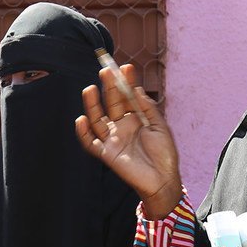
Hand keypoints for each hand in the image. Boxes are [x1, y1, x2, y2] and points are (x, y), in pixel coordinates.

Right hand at [75, 64, 182, 218]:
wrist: (164, 180)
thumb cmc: (165, 154)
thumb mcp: (159, 127)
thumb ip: (147, 108)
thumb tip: (136, 89)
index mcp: (135, 118)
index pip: (127, 96)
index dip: (125, 82)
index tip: (125, 67)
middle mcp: (122, 126)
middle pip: (111, 103)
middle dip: (109, 87)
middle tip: (107, 71)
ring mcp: (113, 139)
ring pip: (97, 119)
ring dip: (92, 105)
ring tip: (90, 89)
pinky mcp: (106, 153)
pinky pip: (91, 143)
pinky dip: (84, 133)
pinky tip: (82, 119)